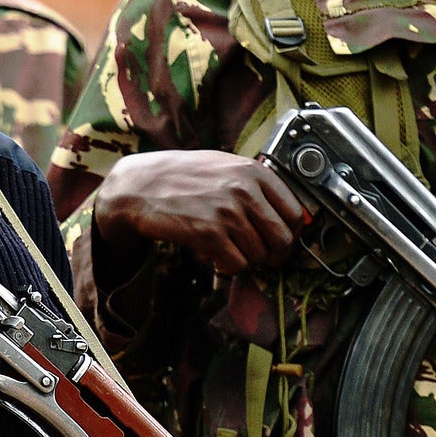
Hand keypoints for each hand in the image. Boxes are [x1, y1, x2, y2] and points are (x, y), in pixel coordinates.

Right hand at [92, 151, 309, 274]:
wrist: (140, 185)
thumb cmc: (183, 177)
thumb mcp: (224, 167)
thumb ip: (256, 187)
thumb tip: (290, 217)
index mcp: (253, 172)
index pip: (295, 214)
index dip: (291, 235)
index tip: (281, 243)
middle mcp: (244, 190)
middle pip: (282, 240)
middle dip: (273, 256)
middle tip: (261, 258)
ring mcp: (226, 212)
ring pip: (259, 256)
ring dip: (246, 261)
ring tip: (228, 252)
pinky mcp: (208, 233)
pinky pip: (236, 265)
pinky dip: (228, 268)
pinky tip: (215, 258)